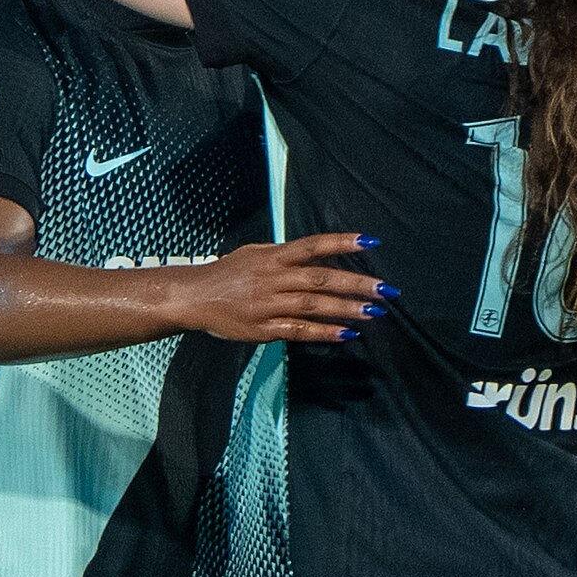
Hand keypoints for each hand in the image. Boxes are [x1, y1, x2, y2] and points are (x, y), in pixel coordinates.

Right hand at [173, 234, 389, 346]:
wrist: (192, 297)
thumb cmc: (225, 274)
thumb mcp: (253, 254)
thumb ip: (283, 254)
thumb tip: (315, 253)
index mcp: (272, 257)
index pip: (312, 246)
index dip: (341, 242)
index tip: (370, 242)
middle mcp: (273, 278)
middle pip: (320, 278)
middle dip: (356, 283)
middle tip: (385, 289)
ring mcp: (268, 304)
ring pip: (314, 305)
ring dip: (346, 308)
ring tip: (374, 313)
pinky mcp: (263, 329)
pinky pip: (298, 330)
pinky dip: (324, 332)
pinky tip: (346, 333)